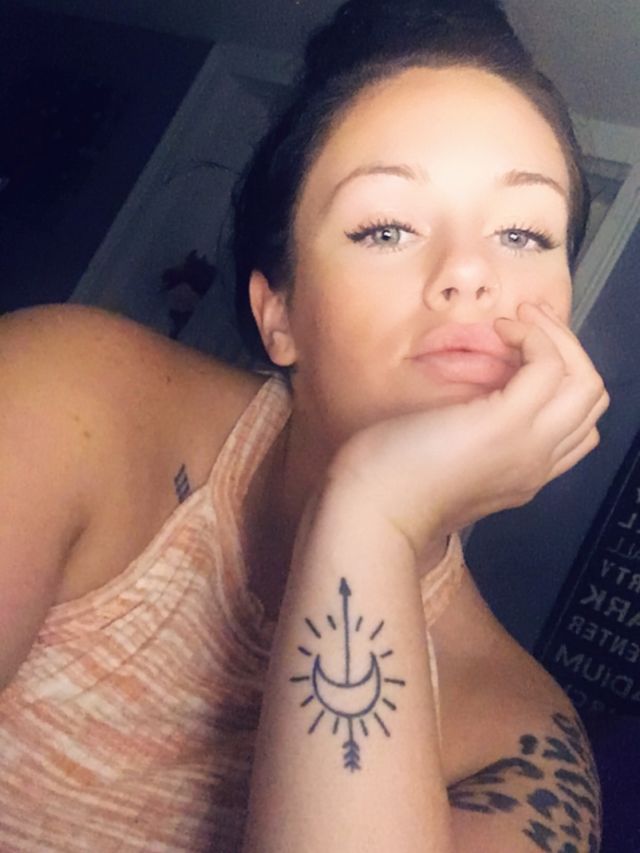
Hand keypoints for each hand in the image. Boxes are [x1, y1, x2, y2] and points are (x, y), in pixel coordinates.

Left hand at [328, 302, 608, 557]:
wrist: (371, 512)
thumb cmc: (390, 481)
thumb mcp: (445, 458)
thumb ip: (473, 436)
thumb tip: (473, 398)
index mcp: (525, 473)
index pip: (578, 425)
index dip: (561, 380)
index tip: (523, 350)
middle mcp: (538, 463)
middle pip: (590, 400)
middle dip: (568, 351)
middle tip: (529, 322)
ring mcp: (528, 445)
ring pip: (585, 382)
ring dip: (557, 338)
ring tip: (519, 321)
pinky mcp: (505, 423)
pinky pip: (549, 366)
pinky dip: (533, 337)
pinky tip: (499, 330)